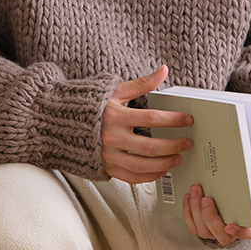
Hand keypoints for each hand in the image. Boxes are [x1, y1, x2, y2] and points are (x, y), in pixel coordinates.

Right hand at [101, 65, 192, 183]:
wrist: (62, 122)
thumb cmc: (91, 105)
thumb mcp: (114, 90)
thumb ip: (141, 83)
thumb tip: (163, 71)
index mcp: (114, 116)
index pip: (151, 119)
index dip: (173, 120)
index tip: (187, 120)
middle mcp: (111, 137)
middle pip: (150, 146)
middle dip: (173, 145)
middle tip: (187, 142)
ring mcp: (108, 155)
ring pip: (142, 165)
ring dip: (164, 163)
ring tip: (177, 158)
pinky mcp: (106, 168)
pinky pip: (131, 178)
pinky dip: (149, 176)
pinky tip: (161, 169)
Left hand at [182, 184, 250, 246]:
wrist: (231, 201)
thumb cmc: (242, 197)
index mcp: (250, 226)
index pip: (250, 233)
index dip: (240, 232)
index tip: (230, 226)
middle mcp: (233, 234)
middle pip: (221, 235)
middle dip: (210, 216)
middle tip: (206, 199)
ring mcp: (216, 233)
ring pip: (203, 231)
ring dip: (196, 210)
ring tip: (195, 191)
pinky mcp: (203, 230)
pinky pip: (193, 227)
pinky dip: (188, 212)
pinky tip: (188, 197)